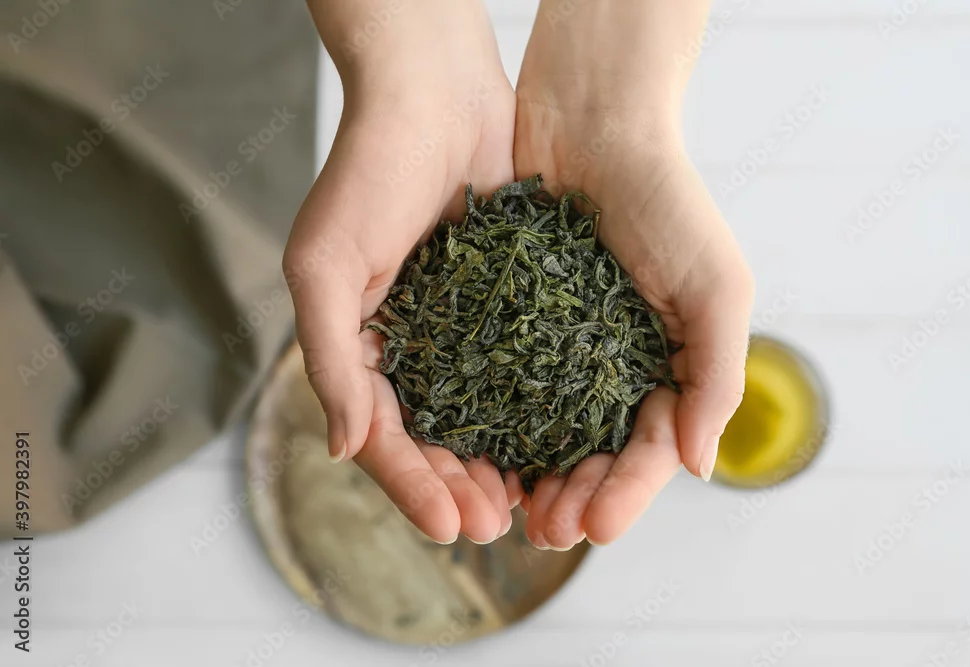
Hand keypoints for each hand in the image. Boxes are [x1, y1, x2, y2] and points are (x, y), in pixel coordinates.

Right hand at [284, 0, 520, 544]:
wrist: (433, 92)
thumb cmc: (366, 170)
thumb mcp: (325, 263)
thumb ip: (331, 358)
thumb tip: (341, 448)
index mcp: (359, 345)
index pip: (380, 434)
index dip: (410, 484)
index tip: (448, 524)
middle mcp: (410, 346)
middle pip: (432, 438)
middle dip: (458, 486)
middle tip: (495, 526)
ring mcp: (460, 329)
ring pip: (479, 416)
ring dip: (499, 464)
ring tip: (528, 504)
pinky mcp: (508, 304)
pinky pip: (520, 369)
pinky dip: (534, 411)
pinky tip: (560, 443)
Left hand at [513, 0, 754, 547]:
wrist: (593, 120)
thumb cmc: (667, 198)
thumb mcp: (715, 286)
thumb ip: (715, 375)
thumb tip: (699, 468)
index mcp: (669, 364)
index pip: (651, 448)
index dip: (626, 493)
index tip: (593, 527)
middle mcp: (612, 364)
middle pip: (594, 452)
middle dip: (573, 496)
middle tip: (543, 530)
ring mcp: (559, 345)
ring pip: (543, 430)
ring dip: (528, 474)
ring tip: (507, 508)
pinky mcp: (510, 319)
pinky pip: (497, 383)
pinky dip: (490, 421)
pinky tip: (472, 451)